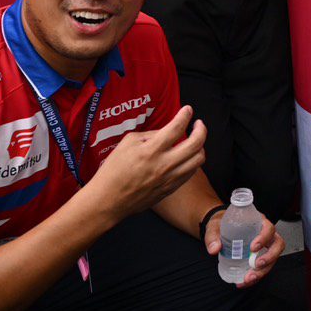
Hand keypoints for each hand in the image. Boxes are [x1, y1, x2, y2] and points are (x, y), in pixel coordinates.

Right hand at [86, 106, 207, 220]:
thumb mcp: (127, 143)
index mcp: (151, 151)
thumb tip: (166, 131)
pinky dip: (193, 161)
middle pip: (196, 144)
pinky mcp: (170, 189)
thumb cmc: (113, 171)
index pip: (176, 128)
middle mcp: (164, 165)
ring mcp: (169, 179)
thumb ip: (150, 135)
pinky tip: (187, 157)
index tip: (188, 110)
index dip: (185, 115)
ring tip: (195, 141)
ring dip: (200, 146)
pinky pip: (190, 172)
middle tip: (198, 124)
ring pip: (198, 160)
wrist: (108, 200)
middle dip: (201, 129)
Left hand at [204, 213, 285, 289]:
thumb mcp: (215, 226)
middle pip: (277, 245)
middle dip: (269, 258)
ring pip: (272, 259)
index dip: (264, 238)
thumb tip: (214, 249)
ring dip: (263, 271)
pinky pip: (262, 268)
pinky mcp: (259, 257)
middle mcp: (265, 234)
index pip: (268, 228)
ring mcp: (264, 247)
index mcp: (257, 222)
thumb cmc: (221, 224)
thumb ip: (213, 236)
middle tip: (256, 266)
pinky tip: (243, 282)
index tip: (253, 248)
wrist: (219, 230)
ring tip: (249, 279)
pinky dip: (255, 277)